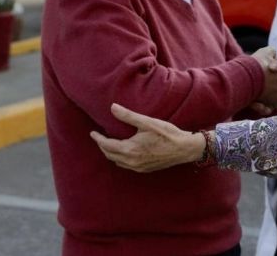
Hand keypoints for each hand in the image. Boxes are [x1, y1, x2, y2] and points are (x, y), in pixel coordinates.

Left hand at [90, 103, 204, 171]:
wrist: (184, 149)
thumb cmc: (167, 134)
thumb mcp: (147, 122)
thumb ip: (128, 116)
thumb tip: (112, 108)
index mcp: (130, 149)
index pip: (107, 145)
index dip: (98, 139)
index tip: (92, 133)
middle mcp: (132, 161)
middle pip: (110, 155)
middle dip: (102, 146)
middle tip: (99, 137)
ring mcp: (138, 167)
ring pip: (117, 162)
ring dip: (111, 153)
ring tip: (109, 144)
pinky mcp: (145, 169)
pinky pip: (126, 166)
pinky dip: (120, 159)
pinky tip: (124, 152)